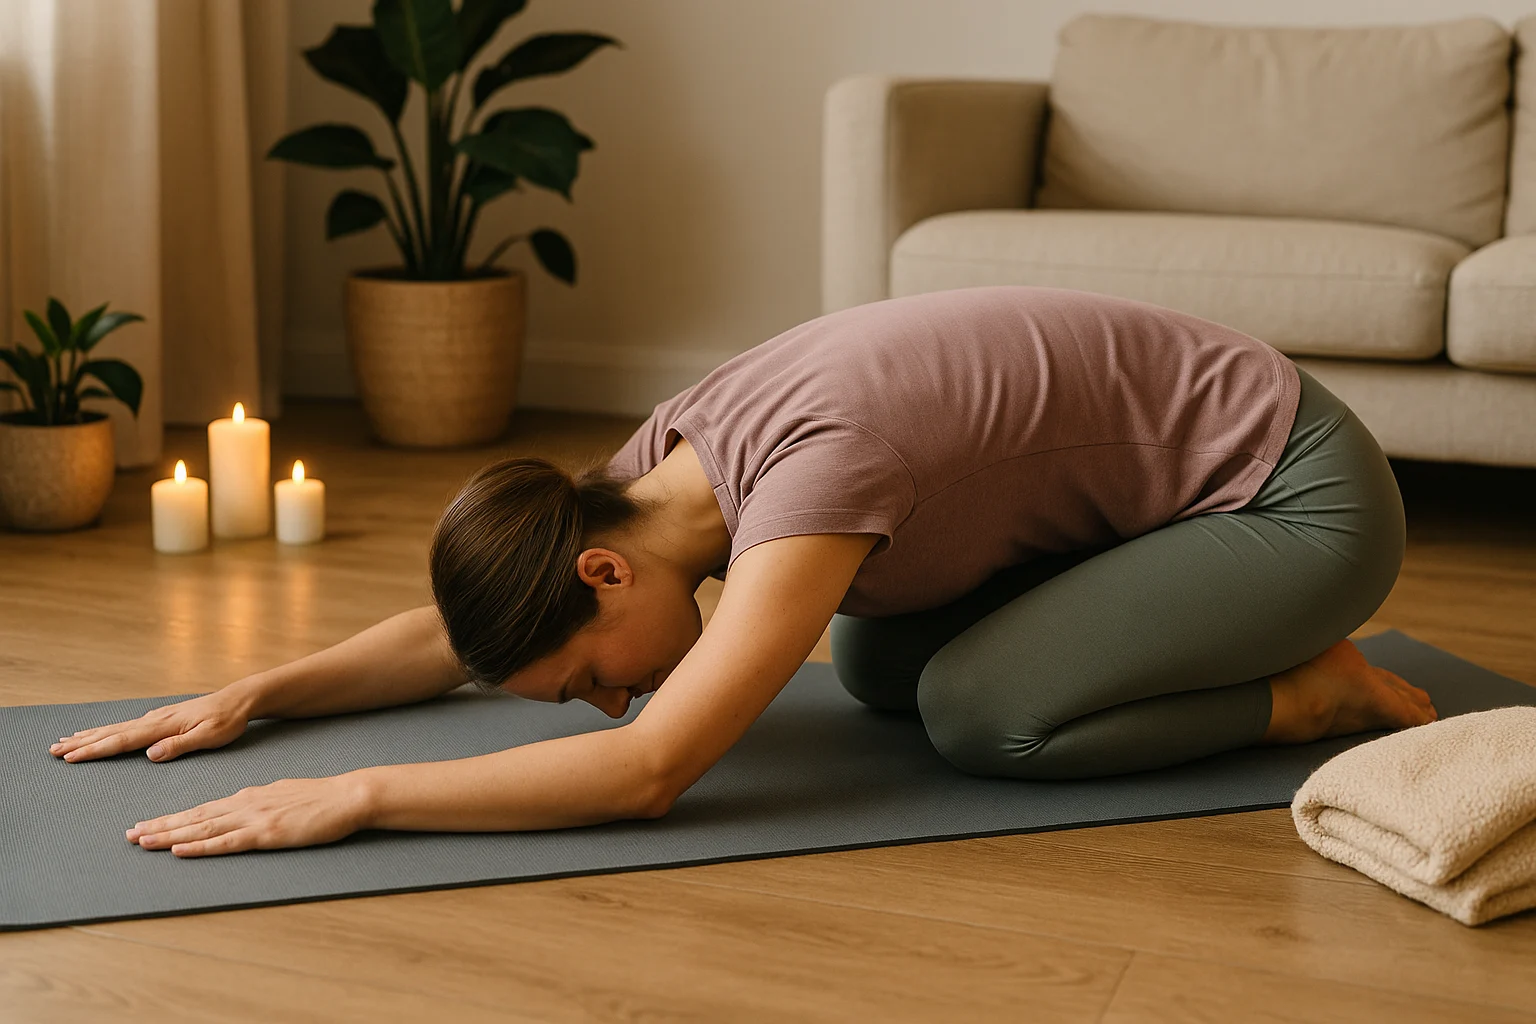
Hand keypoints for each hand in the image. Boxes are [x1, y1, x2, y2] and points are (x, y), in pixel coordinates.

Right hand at [50, 689, 252, 762]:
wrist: (238, 700)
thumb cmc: (227, 720)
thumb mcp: (209, 737)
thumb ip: (180, 746)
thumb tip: (150, 755)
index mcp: (163, 726)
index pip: (122, 741)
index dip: (95, 750)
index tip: (71, 757)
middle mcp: (154, 720)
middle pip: (111, 733)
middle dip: (82, 742)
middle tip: (54, 750)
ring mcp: (156, 718)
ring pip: (115, 728)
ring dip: (90, 735)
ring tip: (67, 741)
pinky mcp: (161, 718)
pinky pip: (127, 726)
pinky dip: (108, 730)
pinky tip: (101, 733)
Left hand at [126, 775, 373, 857]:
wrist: (348, 796)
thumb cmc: (322, 799)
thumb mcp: (285, 796)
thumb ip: (262, 804)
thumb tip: (245, 811)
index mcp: (249, 796)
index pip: (203, 809)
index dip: (173, 818)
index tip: (148, 824)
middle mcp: (245, 804)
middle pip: (194, 817)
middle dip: (160, 825)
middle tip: (130, 833)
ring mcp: (254, 818)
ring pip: (202, 828)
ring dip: (169, 835)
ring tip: (142, 841)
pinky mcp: (266, 834)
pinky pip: (225, 842)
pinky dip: (199, 847)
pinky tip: (179, 850)